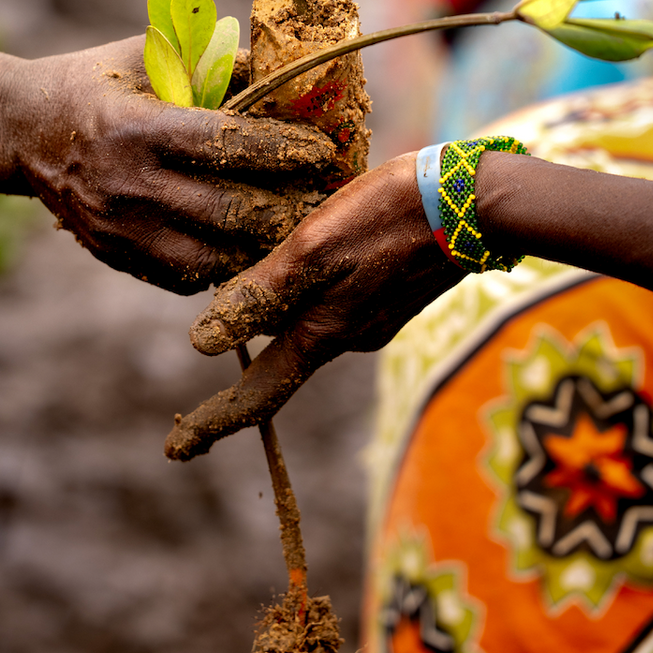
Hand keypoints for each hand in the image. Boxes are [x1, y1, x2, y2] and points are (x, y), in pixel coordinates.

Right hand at [5, 36, 341, 294]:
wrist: (24, 130)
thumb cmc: (100, 82)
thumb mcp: (152, 57)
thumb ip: (219, 65)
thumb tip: (292, 73)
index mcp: (136, 128)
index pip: (226, 144)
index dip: (283, 149)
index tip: (323, 150)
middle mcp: (126, 185)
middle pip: (229, 211)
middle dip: (288, 207)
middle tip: (327, 197)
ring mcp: (119, 230)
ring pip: (214, 257)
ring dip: (263, 245)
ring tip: (300, 225)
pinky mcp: (116, 257)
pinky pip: (186, 277)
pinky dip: (226, 264)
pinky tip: (254, 244)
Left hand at [164, 153, 461, 456]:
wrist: (475, 202)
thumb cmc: (388, 216)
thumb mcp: (313, 248)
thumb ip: (261, 294)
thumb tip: (202, 345)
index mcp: (324, 333)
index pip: (257, 393)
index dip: (214, 422)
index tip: (176, 449)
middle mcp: (349, 336)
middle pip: (282, 355)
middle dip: (246, 356)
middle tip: (205, 344)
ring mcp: (375, 317)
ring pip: (310, 320)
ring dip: (281, 308)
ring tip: (247, 275)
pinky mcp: (393, 291)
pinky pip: (338, 297)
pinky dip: (313, 283)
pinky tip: (309, 250)